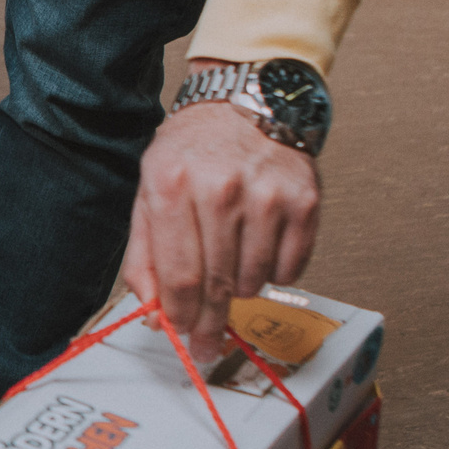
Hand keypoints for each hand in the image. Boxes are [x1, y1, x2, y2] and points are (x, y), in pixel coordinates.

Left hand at [119, 82, 321, 355]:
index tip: (183, 337)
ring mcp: (267, 195)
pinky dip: (273, 272)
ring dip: (240, 289)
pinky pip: (290, 267)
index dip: (181, 315)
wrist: (245, 102)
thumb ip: (144, 252)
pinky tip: (259, 248)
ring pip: (254, 281)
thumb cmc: (192, 150)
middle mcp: (222, 189)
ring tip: (231, 267)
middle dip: (210, 324)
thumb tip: (152, 309)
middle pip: (216, 284)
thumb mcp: (150, 190)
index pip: (179, 273)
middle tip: (208, 346)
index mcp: (173, 185)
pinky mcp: (304, 201)